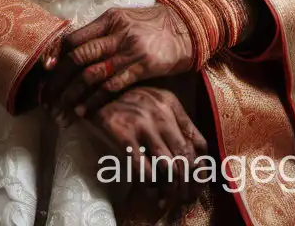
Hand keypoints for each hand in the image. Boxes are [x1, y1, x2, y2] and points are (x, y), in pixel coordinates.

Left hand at [43, 4, 193, 119]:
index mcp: (109, 19)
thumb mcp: (125, 20)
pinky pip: (112, 85)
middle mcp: (116, 33)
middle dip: (59, 79)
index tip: (45, 72)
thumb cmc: (152, 26)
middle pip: (78, 56)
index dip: (56, 56)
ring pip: (92, 73)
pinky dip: (95, 99)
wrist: (186, 27)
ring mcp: (129, 50)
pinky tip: (85, 110)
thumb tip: (73, 48)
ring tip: (62, 107)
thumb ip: (102, 32)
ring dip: (73, 93)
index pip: (74, 37)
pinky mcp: (143, 66)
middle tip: (47, 96)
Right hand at [83, 85, 207, 209]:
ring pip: (168, 166)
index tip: (197, 185)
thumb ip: (174, 123)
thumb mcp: (154, 104)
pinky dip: (150, 186)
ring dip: (170, 189)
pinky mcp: (123, 135)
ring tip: (167, 198)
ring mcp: (142, 123)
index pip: (198, 142)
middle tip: (184, 198)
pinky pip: (145, 169)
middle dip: (188, 184)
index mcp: (171, 104)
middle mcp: (160, 112)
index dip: (201, 169)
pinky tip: (150, 192)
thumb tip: (196, 157)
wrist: (93, 96)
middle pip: (186, 157)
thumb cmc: (127, 104)